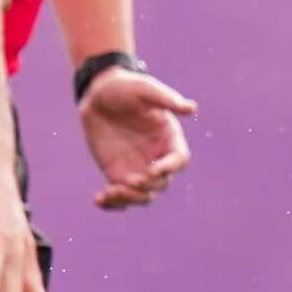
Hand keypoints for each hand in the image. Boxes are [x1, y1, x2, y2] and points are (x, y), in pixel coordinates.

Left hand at [79, 62, 199, 209]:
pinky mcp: (117, 173)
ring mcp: (137, 167)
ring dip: (130, 199)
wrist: (99, 93)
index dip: (169, 168)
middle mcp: (157, 156)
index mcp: (169, 138)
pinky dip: (112, 204)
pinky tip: (99, 199)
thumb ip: (167, 99)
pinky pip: (120, 195)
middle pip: (162, 183)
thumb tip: (192, 108)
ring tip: (111, 192)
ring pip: (143, 195)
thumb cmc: (127, 87)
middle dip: (147, 186)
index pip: (179, 160)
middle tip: (129, 180)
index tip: (152, 170)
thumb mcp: (146, 89)